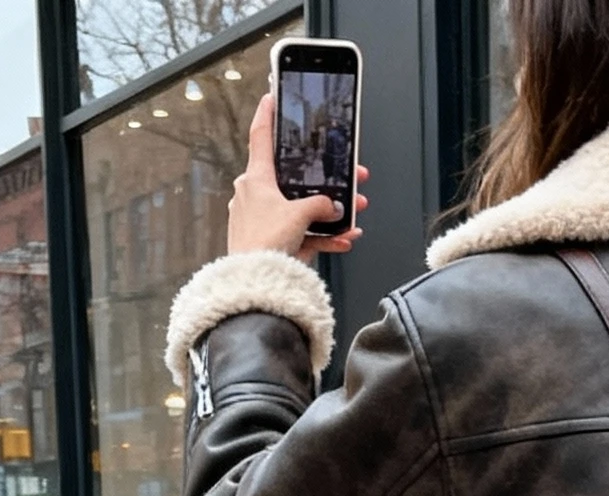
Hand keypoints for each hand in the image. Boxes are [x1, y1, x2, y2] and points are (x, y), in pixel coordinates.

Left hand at [228, 93, 367, 260]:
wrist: (256, 284)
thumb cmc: (263, 244)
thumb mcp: (298, 215)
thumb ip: (319, 205)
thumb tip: (332, 205)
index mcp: (255, 178)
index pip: (261, 136)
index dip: (268, 114)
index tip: (272, 97)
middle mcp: (255, 195)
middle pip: (294, 180)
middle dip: (325, 182)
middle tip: (349, 178)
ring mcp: (264, 220)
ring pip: (301, 210)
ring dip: (329, 214)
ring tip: (352, 218)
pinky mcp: (272, 242)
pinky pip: (302, 234)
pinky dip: (322, 237)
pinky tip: (343, 240)